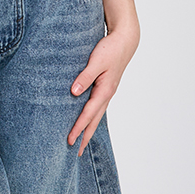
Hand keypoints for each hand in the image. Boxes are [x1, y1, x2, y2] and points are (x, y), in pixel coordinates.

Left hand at [68, 25, 137, 156]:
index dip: (78, 128)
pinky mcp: (106, 87)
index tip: (69, 140)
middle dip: (85, 137)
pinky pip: (97, 107)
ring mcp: (107, 92)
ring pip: (96, 115)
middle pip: (94, 121)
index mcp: (104, 90)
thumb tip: (74, 92)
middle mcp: (107, 95)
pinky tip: (87, 120)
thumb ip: (85, 76)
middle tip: (75, 153)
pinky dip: (91, 117)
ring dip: (88, 129)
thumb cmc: (110, 49)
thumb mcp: (96, 61)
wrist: (125, 41)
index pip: (88, 114)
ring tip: (80, 142)